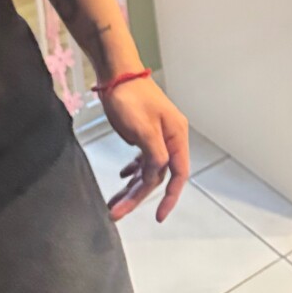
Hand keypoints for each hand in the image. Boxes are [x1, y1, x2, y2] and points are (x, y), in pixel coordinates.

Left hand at [100, 76, 190, 222]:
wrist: (117, 75)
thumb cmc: (131, 98)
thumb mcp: (143, 128)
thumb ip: (154, 154)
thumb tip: (159, 174)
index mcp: (176, 135)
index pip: (179, 174)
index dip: (170, 197)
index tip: (159, 217)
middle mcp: (170, 138)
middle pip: (158, 176)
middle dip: (137, 197)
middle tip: (116, 212)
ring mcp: (157, 136)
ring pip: (148, 170)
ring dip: (132, 187)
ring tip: (113, 203)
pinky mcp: (144, 134)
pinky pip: (142, 160)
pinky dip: (133, 171)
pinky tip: (123, 177)